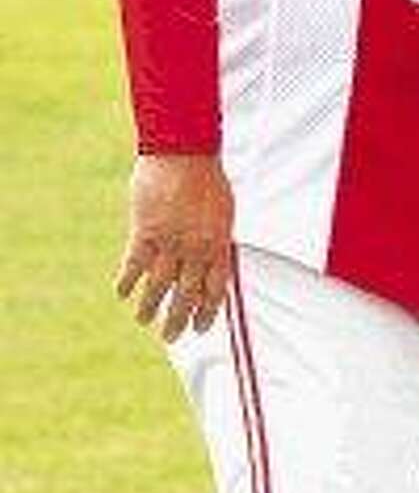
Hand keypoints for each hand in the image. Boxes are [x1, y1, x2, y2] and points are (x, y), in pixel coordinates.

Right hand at [115, 154, 234, 342]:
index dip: (207, 312)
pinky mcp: (145, 232)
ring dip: (149, 308)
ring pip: (158, 287)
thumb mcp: (222, 211)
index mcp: (218, 244)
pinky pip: (134, 266)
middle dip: (178, 321)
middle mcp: (195, 249)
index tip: (200, 327)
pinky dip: (127, 282)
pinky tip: (122, 293)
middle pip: (186, 296)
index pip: (215, 290)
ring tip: (144, 319)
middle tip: (171, 337)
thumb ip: (216, 239)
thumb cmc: (207, 178)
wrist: (185, 154)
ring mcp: (170, 243)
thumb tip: (214, 263)